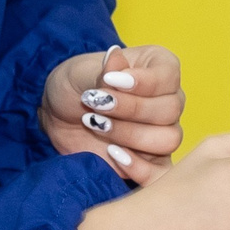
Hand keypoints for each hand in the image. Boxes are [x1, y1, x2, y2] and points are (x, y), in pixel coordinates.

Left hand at [43, 45, 182, 180]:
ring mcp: (162, 131)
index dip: (142, 82)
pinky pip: (163, 172)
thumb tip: (116, 58)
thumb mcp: (82, 71)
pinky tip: (114, 154)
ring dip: (131, 135)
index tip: (108, 81)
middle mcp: (168, 99)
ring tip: (98, 126)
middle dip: (130, 109)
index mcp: (159, 68)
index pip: (168, 76)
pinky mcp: (151, 161)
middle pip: (170, 110)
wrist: (59, 115)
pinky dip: (142, 168)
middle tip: (97, 106)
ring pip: (169, 139)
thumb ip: (103, 70)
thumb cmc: (76, 84)